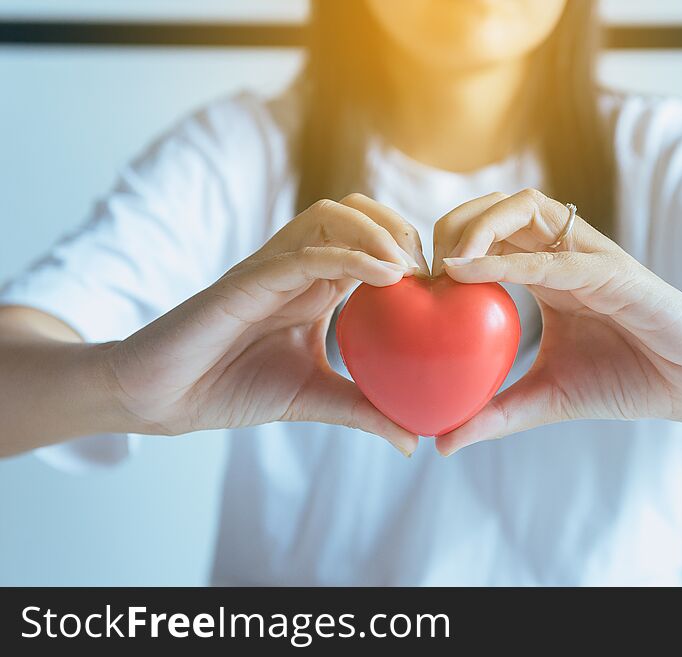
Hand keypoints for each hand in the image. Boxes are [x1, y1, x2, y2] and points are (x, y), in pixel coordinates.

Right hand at [106, 194, 426, 454]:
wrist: (164, 396)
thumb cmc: (232, 388)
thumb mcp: (312, 398)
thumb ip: (361, 409)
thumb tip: (413, 440)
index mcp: (315, 286)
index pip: (371, 243)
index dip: (411, 251)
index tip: (444, 286)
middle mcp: (298, 267)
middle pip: (358, 213)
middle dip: (402, 229)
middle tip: (431, 272)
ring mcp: (273, 267)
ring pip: (332, 216)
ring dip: (379, 231)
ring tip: (412, 269)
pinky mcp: (248, 278)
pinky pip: (305, 253)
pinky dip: (349, 256)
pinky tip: (386, 276)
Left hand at [434, 189, 681, 454]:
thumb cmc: (628, 379)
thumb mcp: (548, 397)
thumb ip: (496, 413)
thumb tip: (440, 443)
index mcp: (546, 274)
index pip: (486, 235)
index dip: (443, 246)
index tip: (410, 284)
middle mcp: (565, 254)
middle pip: (497, 208)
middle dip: (451, 225)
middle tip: (421, 269)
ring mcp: (592, 257)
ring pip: (527, 208)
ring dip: (477, 226)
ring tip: (443, 265)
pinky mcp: (619, 273)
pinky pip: (560, 256)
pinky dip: (510, 260)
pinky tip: (468, 275)